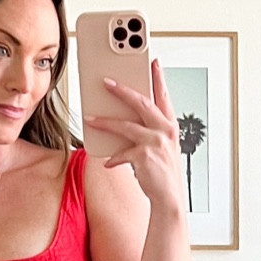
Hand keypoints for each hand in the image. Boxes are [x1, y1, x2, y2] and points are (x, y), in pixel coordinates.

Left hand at [84, 60, 186, 212]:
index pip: (163, 96)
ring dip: (105, 122)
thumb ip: (147, 132)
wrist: (169, 198)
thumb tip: (123, 121)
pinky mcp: (144, 156)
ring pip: (125, 125)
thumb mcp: (159, 148)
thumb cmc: (162, 173)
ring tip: (90, 118)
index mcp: (169, 126)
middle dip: (122, 90)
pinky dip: (114, 158)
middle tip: (106, 82)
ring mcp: (156, 143)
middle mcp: (165, 131)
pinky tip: (108, 162)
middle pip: (141, 103)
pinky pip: (122, 152)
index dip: (158, 78)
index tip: (152, 62)